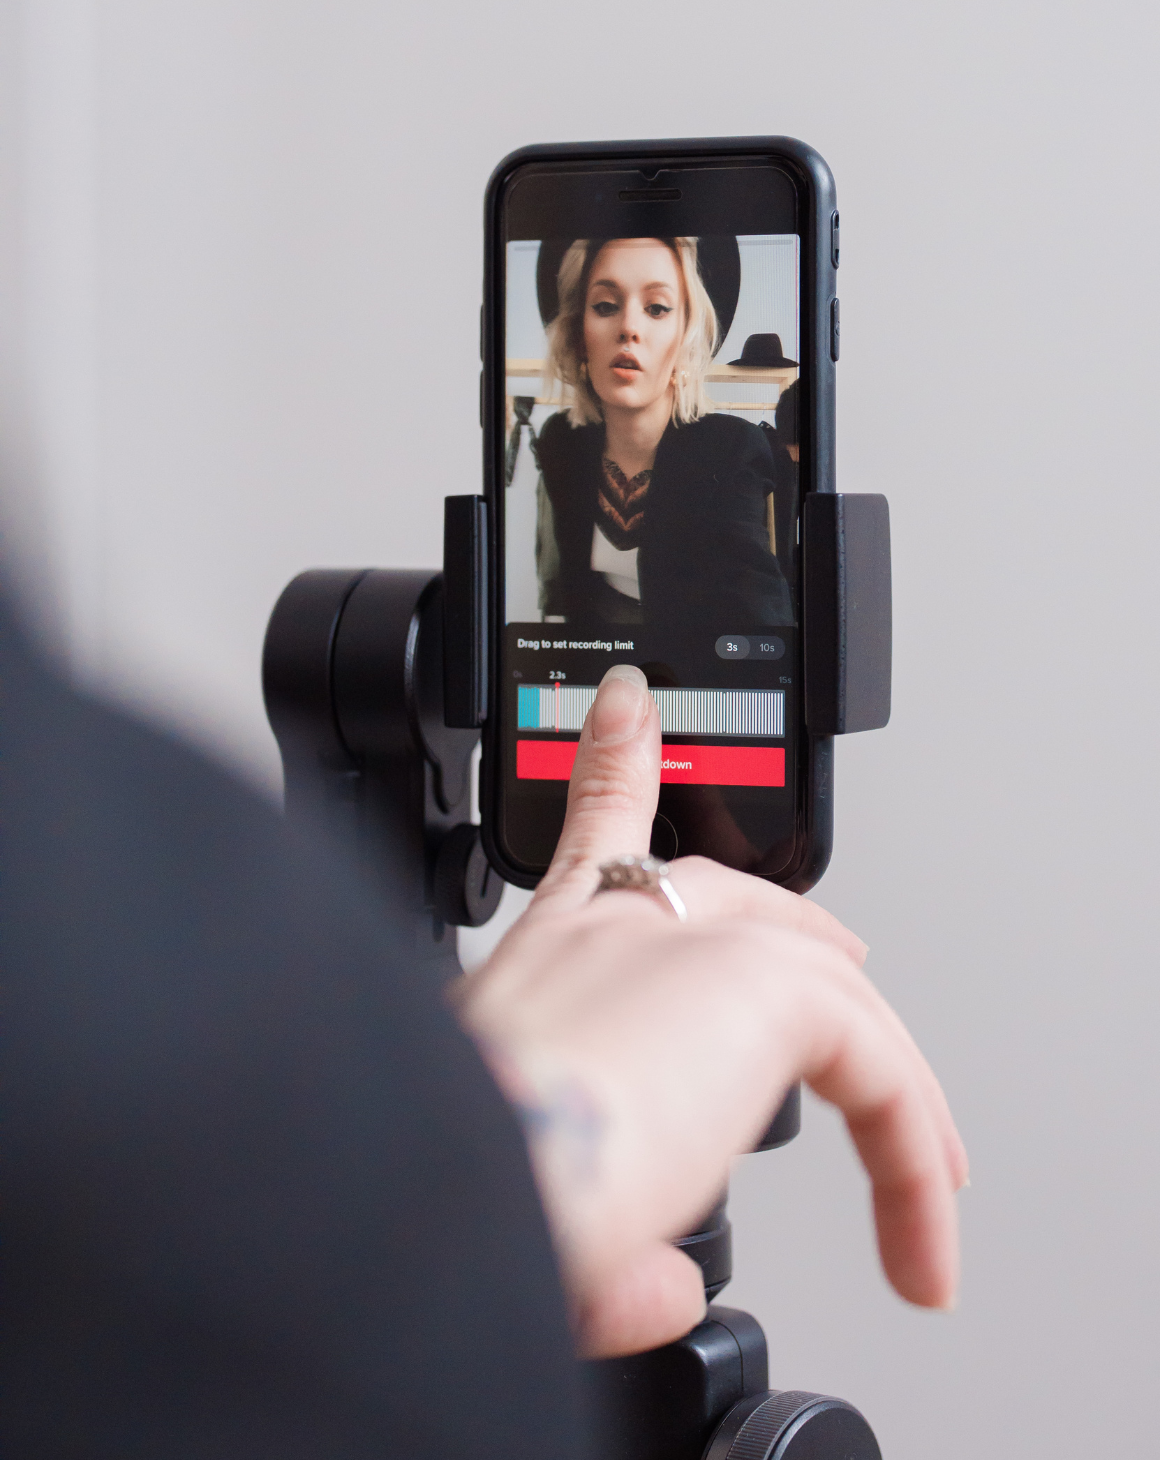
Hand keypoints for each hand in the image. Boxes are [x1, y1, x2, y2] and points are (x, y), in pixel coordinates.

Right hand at [456, 665, 967, 1357]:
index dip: (615, 765)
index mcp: (549, 967)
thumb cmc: (463, 1190)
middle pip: (720, 894)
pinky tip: (932, 1213)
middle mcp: (609, 936)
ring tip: (926, 1162)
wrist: (442, 1181)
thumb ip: (604, 1246)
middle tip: (837, 964)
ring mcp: (680, 943)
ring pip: (814, 986)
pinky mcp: (752, 985)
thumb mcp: (529, 1209)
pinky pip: (872, 1060)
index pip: (592, 842)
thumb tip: (658, 1282)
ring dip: (880, 1083)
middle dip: (785, 931)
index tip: (628, 708)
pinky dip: (909, 1145)